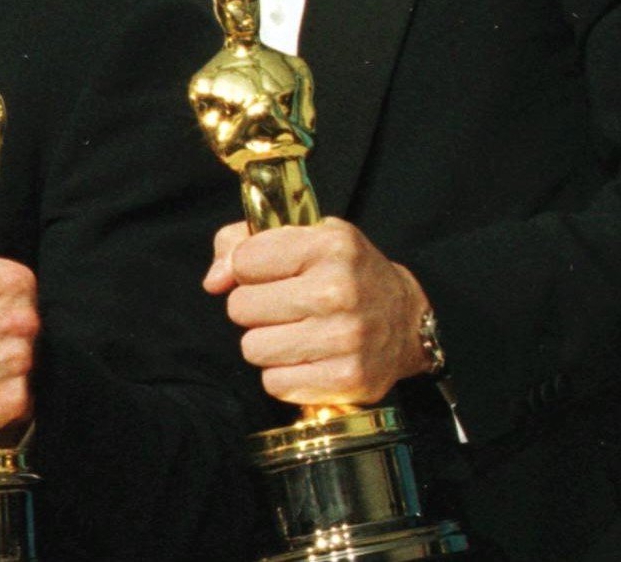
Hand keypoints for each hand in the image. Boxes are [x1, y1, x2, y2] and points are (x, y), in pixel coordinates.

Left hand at [202, 218, 430, 405]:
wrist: (407, 321)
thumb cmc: (344, 273)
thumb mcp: (303, 237)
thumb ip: (242, 243)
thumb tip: (213, 281)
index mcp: (328, 245)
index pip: (244, 262)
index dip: (249, 270)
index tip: (274, 274)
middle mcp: (339, 290)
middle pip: (241, 308)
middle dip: (255, 309)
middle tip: (286, 307)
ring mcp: (346, 337)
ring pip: (252, 348)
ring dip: (266, 343)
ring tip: (296, 332)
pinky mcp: (348, 379)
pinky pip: (275, 383)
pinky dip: (284, 374)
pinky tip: (308, 358)